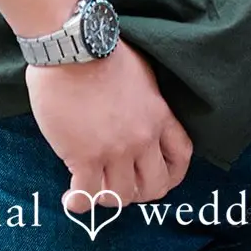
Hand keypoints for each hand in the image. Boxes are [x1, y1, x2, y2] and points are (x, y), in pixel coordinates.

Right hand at [26, 39, 192, 207]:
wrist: (74, 48)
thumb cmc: (104, 54)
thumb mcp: (142, 75)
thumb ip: (147, 104)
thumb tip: (141, 119)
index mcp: (159, 115)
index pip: (180, 156)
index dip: (173, 173)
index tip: (161, 177)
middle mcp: (141, 138)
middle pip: (155, 186)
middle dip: (141, 192)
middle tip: (124, 187)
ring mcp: (114, 151)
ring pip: (121, 196)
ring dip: (108, 196)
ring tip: (94, 187)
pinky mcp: (83, 157)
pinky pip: (86, 196)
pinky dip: (79, 202)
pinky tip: (70, 198)